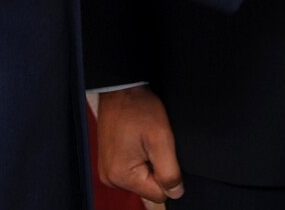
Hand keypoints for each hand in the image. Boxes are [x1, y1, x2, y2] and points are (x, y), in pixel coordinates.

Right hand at [94, 86, 182, 201]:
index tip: (163, 152)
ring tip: (145, 139)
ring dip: (149, 162)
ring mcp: (108, 170)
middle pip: (148, 187)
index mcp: (121, 176)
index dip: (168, 175)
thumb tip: (176, 193)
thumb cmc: (139, 109)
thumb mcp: (161, 139)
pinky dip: (140, 158)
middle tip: (153, 142)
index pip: (158, 195)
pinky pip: (133, 170)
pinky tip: (139, 141)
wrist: (121, 89)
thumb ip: (170, 172)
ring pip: (142, 179)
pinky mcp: (110, 162)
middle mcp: (110, 178)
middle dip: (157, 168)